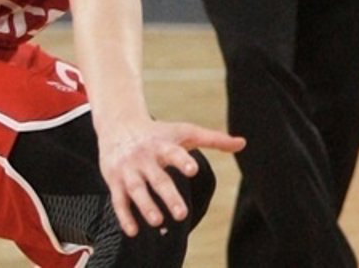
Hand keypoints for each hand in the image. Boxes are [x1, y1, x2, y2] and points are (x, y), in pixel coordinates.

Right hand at [98, 118, 244, 236]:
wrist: (119, 126)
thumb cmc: (160, 133)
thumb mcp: (185, 132)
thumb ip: (214, 139)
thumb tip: (243, 144)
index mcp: (163, 145)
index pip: (174, 152)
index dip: (183, 161)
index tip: (193, 169)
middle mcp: (145, 158)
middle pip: (157, 178)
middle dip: (168, 196)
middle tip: (181, 214)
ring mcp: (129, 170)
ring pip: (137, 190)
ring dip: (146, 206)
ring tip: (158, 221)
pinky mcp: (114, 181)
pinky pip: (119, 201)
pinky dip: (124, 216)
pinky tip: (134, 231)